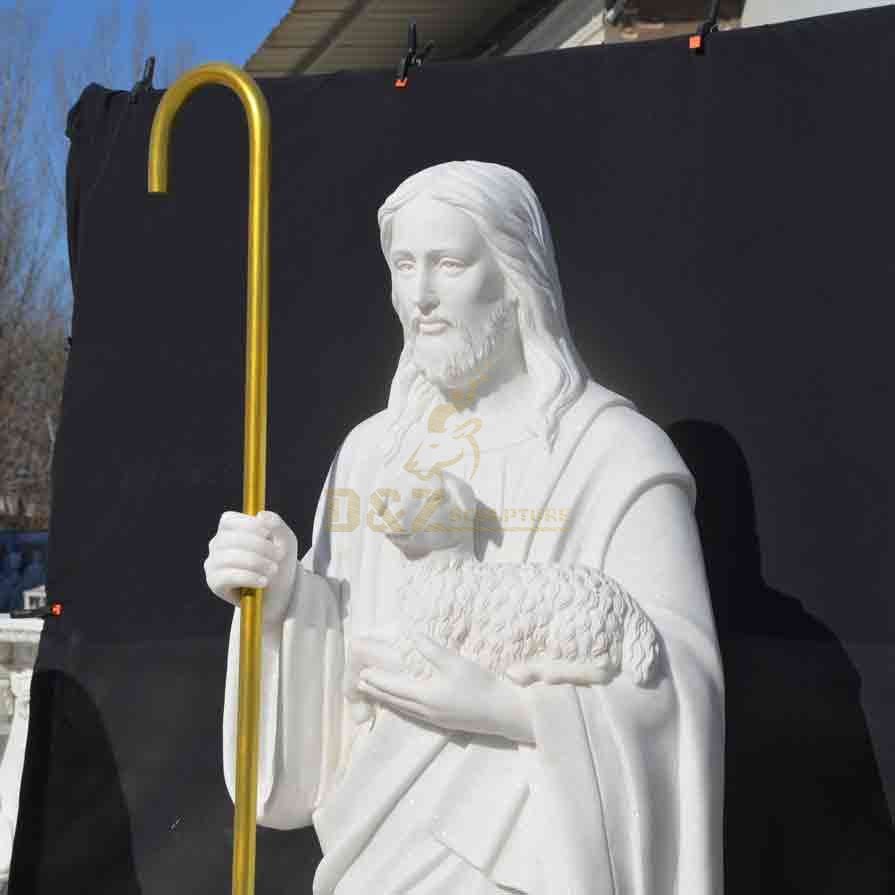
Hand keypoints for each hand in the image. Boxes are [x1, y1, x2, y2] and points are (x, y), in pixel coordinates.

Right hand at [204, 509, 297, 628]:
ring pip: (228, 557)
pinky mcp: (214, 582)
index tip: (268, 533)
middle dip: (258, 546)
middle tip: (279, 555)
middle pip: (229, 538)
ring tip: (273, 570)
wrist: (279, 593)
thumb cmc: (279, 562)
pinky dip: (248, 577)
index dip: (248, 525)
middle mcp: (217, 544)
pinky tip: (264, 581)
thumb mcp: (285, 540)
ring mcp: (213, 563)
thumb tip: (261, 515)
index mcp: (230, 530)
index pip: (229, 520)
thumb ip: (277, 524)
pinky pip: (226, 577)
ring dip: (255, 562)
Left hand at [351, 631, 533, 743]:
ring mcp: (435, 719)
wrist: (504, 712)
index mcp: (426, 696)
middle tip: (361, 684)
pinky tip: (405, 701)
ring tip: (376, 692)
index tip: (363, 674)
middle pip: (395, 701)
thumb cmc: (480, 685)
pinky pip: (414, 713)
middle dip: (377, 691)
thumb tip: (412, 635)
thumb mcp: (455, 663)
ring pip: (404, 708)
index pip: (394, 687)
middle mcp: (426, 710)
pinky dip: (402, 705)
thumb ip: (432, 649)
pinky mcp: (444, 722)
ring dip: (388, 699)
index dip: (377, 680)